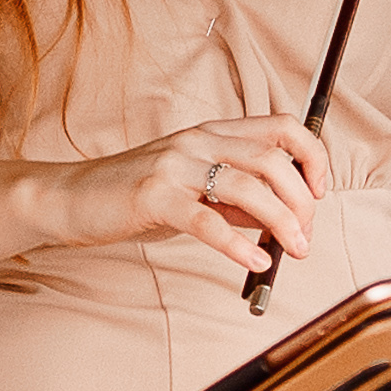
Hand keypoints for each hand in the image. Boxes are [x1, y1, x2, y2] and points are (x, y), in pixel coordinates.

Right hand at [25, 115, 328, 277]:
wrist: (69, 198)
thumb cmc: (131, 195)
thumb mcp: (190, 189)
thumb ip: (233, 198)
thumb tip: (279, 218)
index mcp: (211, 133)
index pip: (281, 127)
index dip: (313, 156)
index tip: (320, 191)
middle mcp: (197, 141)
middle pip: (273, 160)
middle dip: (302, 200)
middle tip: (305, 235)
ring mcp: (175, 166)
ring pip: (248, 187)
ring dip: (282, 222)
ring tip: (293, 250)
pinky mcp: (154, 196)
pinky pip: (207, 221)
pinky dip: (239, 245)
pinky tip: (254, 263)